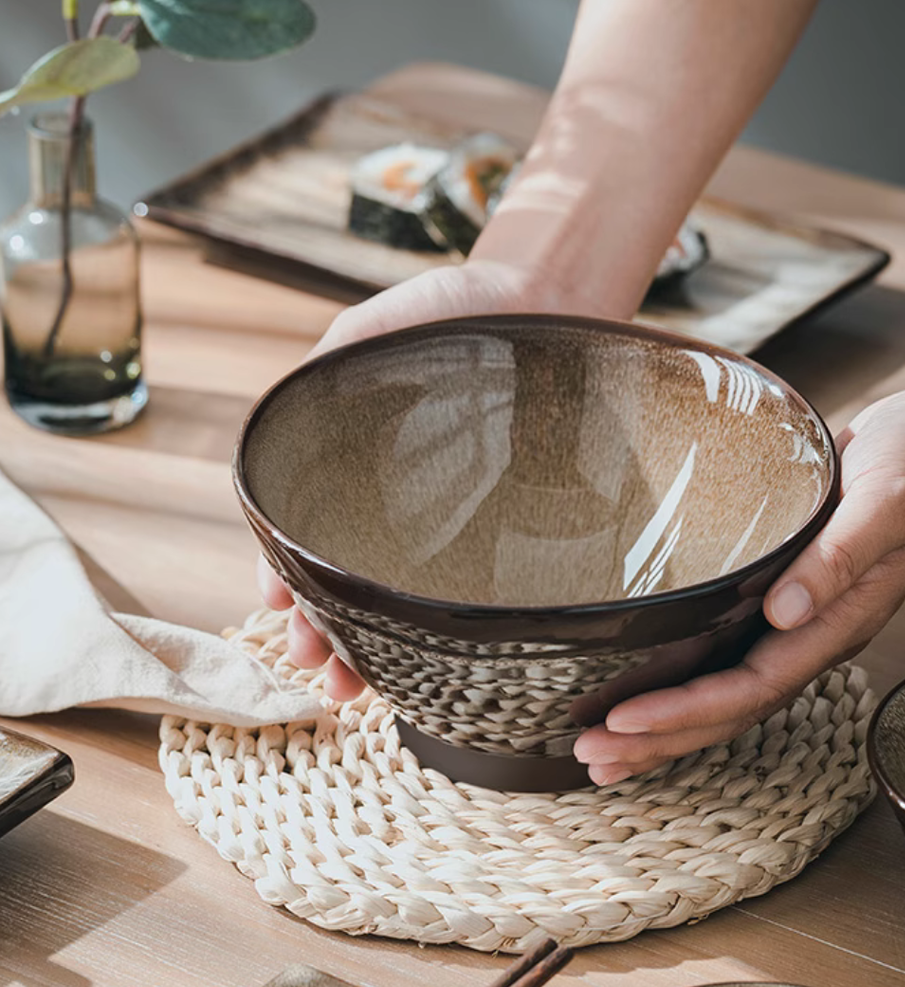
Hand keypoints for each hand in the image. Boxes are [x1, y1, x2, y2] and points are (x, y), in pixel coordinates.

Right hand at [257, 258, 561, 691]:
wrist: (545, 298)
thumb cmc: (450, 312)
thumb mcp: (366, 333)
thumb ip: (323, 374)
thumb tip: (277, 427)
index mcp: (354, 472)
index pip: (307, 537)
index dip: (287, 577)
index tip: (277, 606)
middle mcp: (398, 507)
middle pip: (347, 582)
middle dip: (323, 630)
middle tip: (316, 665)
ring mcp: (455, 524)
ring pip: (404, 599)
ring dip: (371, 649)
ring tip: (354, 687)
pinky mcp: (509, 529)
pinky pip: (475, 589)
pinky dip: (446, 634)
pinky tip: (431, 666)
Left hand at [573, 386, 904, 783]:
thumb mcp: (887, 500)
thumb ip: (840, 557)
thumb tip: (783, 613)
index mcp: (839, 621)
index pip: (752, 687)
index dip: (686, 710)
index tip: (625, 721)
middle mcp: (812, 632)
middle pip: (729, 707)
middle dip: (659, 738)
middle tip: (591, 757)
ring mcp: (795, 618)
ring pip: (721, 689)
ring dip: (661, 722)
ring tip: (598, 747)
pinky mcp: (776, 593)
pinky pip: (721, 650)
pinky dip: (676, 677)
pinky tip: (637, 689)